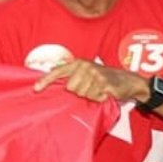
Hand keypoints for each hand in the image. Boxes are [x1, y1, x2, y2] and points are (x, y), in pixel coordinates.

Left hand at [33, 60, 149, 102]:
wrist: (127, 80)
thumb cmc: (102, 78)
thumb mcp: (84, 72)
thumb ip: (69, 73)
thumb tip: (50, 72)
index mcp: (77, 63)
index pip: (57, 72)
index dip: (45, 81)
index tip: (35, 89)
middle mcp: (84, 66)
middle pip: (70, 88)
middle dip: (78, 92)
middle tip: (89, 88)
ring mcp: (95, 74)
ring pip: (81, 94)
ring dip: (90, 95)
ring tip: (97, 90)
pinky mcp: (104, 83)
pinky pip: (93, 96)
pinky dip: (98, 98)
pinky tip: (104, 93)